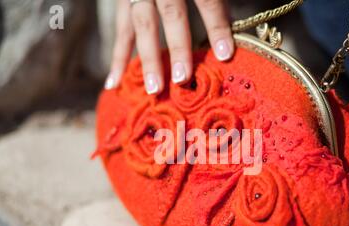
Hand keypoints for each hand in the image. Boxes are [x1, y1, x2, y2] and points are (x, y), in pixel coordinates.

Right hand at [105, 0, 233, 94]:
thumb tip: (235, 28)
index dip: (216, 25)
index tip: (225, 54)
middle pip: (171, 12)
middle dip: (177, 47)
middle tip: (183, 78)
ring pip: (141, 23)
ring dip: (148, 58)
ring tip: (154, 89)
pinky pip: (120, 29)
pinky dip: (117, 57)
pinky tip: (114, 83)